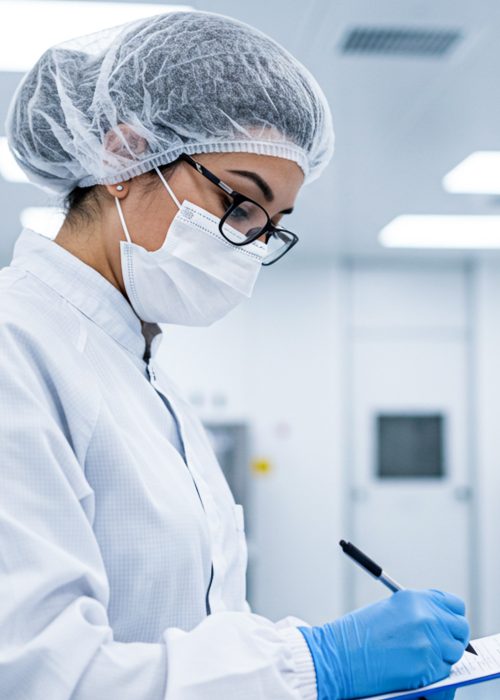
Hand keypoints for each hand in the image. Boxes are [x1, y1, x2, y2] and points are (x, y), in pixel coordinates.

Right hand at [298, 589, 468, 699]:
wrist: (339, 655)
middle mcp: (426, 617)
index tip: (447, 623)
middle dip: (452, 636)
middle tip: (438, 643)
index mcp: (415, 599)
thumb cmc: (358, 633)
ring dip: (442, 655)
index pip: (454, 605)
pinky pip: (442, 671)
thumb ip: (418, 611)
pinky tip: (411, 666)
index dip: (452, 615)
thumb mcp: (390, 609)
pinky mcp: (427, 669)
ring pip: (454, 652)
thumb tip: (440, 621)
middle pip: (460, 628)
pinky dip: (432, 671)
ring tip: (418, 655)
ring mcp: (428, 643)